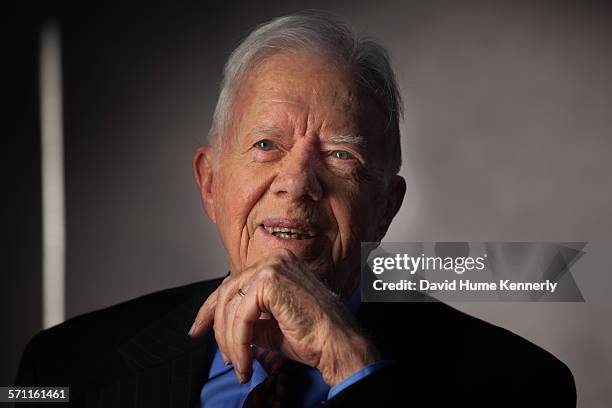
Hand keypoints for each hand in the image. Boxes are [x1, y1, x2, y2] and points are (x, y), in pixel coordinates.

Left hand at [188, 248, 379, 385]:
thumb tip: (222, 329)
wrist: (338, 344)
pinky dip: (237, 342)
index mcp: (277, 265)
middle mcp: (274, 260)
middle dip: (218, 328)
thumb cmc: (312, 336)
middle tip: (222, 356)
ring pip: (231, 305)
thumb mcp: (270, 325)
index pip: (234, 283)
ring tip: (238, 364)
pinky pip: (241, 316)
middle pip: (227, 292)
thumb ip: (247, 318)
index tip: (198, 329)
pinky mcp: (270, 281)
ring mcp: (272, 267)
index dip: (211, 309)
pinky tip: (244, 360)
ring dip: (229, 341)